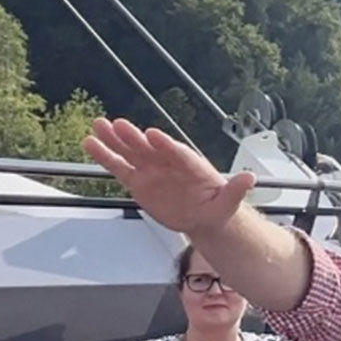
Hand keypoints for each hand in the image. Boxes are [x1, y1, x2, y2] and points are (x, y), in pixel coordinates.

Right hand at [84, 117, 257, 236]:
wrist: (203, 215)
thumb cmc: (216, 204)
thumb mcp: (229, 201)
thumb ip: (236, 190)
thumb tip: (249, 178)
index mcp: (190, 164)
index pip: (177, 153)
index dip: (165, 144)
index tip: (153, 135)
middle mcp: (168, 162)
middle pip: (149, 148)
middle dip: (134, 137)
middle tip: (119, 125)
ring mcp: (151, 170)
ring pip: (130, 152)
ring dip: (114, 140)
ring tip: (98, 125)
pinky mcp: (139, 181)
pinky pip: (119, 167)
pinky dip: (105, 156)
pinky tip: (91, 144)